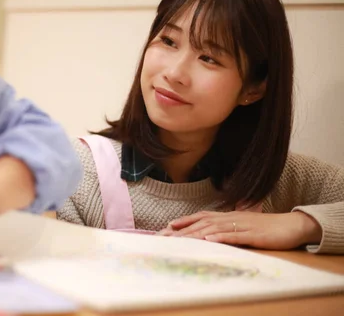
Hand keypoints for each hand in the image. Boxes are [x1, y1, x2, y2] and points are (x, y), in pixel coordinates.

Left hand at [158, 211, 322, 249]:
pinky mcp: (253, 235)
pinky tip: (209, 239)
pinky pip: (235, 236)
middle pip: (202, 223)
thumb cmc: (266, 228)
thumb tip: (209, 234)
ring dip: (194, 234)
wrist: (292, 225)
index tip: (167, 227)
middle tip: (164, 237)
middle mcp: (231, 218)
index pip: (201, 217)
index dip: (184, 221)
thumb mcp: (243, 226)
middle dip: (182, 230)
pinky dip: (220, 237)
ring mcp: (242, 225)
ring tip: (178, 239)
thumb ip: (227, 229)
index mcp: (228, 216)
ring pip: (214, 228)